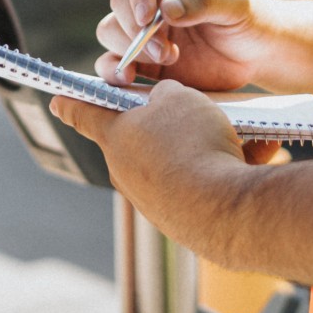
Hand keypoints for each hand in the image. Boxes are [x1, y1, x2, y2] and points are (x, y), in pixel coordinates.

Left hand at [49, 82, 251, 226]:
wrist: (223, 208)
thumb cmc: (194, 144)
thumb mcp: (181, 98)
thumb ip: (167, 94)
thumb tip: (166, 104)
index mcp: (116, 137)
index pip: (84, 114)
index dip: (71, 102)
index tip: (57, 99)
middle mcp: (126, 171)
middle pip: (140, 136)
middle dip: (169, 122)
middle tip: (196, 109)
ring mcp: (151, 199)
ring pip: (177, 160)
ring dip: (204, 144)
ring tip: (238, 135)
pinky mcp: (179, 219)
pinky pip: (199, 182)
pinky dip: (221, 167)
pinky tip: (254, 156)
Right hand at [98, 0, 287, 89]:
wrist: (259, 54)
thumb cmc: (252, 17)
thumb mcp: (237, 2)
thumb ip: (205, 1)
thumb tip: (167, 8)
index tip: (148, 17)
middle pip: (121, 1)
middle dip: (136, 28)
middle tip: (164, 50)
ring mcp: (145, 27)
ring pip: (111, 30)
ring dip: (130, 48)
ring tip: (166, 59)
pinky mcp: (144, 57)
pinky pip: (114, 59)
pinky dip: (113, 69)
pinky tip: (129, 78)